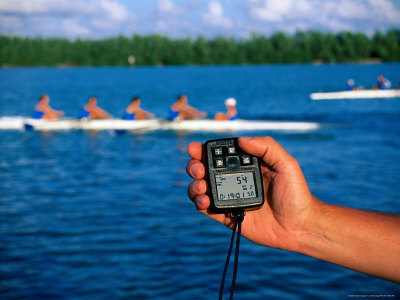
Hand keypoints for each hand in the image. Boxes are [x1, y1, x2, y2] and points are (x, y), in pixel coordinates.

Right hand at [187, 136, 319, 251]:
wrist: (300, 226)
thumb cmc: (296, 194)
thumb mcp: (286, 164)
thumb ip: (266, 147)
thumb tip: (241, 139)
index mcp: (245, 165)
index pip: (219, 155)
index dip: (204, 150)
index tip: (195, 148)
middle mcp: (233, 180)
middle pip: (205, 170)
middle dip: (194, 166)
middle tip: (198, 169)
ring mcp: (229, 198)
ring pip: (201, 188)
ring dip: (194, 184)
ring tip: (201, 186)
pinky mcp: (227, 216)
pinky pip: (206, 209)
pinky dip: (198, 203)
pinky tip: (203, 200)